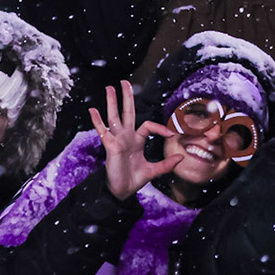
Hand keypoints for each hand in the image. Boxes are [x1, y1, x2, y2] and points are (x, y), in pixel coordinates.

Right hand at [89, 81, 183, 198]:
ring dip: (112, 102)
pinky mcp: (110, 146)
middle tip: (124, 82)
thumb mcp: (154, 171)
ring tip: (109, 87)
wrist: (122, 191)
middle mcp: (126, 137)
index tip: (171, 134)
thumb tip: (181, 157)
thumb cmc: (134, 179)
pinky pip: (103, 131)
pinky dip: (97, 121)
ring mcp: (117, 140)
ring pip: (114, 117)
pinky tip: (92, 110)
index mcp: (137, 140)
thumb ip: (167, 164)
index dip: (160, 128)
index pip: (148, 126)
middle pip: (127, 112)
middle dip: (126, 97)